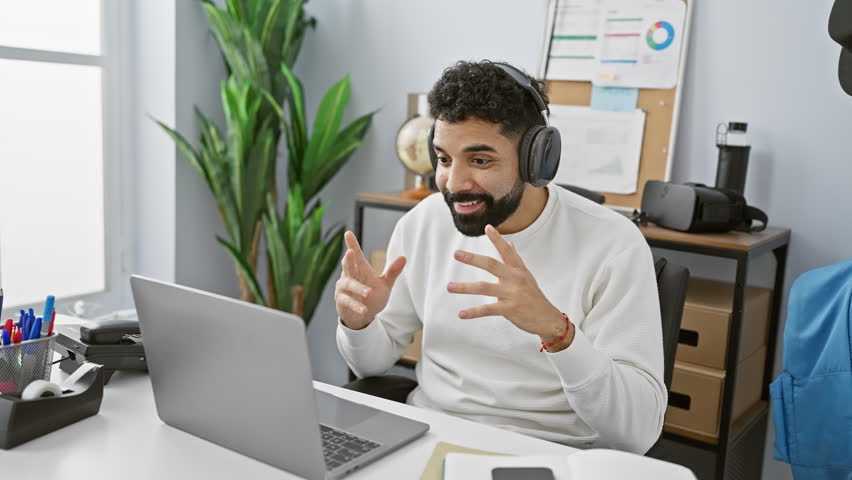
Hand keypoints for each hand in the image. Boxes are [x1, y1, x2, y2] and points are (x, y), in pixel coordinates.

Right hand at [335, 231, 405, 329]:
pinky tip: (364, 310)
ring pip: (348, 284)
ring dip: (358, 288)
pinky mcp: (342, 301)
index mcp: (360, 269)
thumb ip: (392, 272)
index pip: (356, 255)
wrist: (363, 316)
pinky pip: (347, 301)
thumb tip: (404, 257)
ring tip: (368, 292)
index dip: (352, 244)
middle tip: (350, 252)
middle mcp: (349, 276)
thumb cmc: (372, 297)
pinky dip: (356, 305)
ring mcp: (343, 288)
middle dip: (349, 259)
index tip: (348, 233)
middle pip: (348, 265)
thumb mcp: (385, 285)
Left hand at [447, 225, 571, 346]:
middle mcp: (515, 279)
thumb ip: (515, 260)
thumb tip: (510, 243)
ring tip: (449, 287)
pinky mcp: (509, 309)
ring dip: (465, 288)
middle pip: (491, 264)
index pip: (507, 251)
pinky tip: (461, 314)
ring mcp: (512, 294)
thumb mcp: (526, 276)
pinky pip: (487, 309)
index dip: (497, 239)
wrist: (548, 318)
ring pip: (484, 288)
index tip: (487, 227)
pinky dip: (473, 312)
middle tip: (456, 254)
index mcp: (518, 270)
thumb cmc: (534, 296)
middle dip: (472, 259)